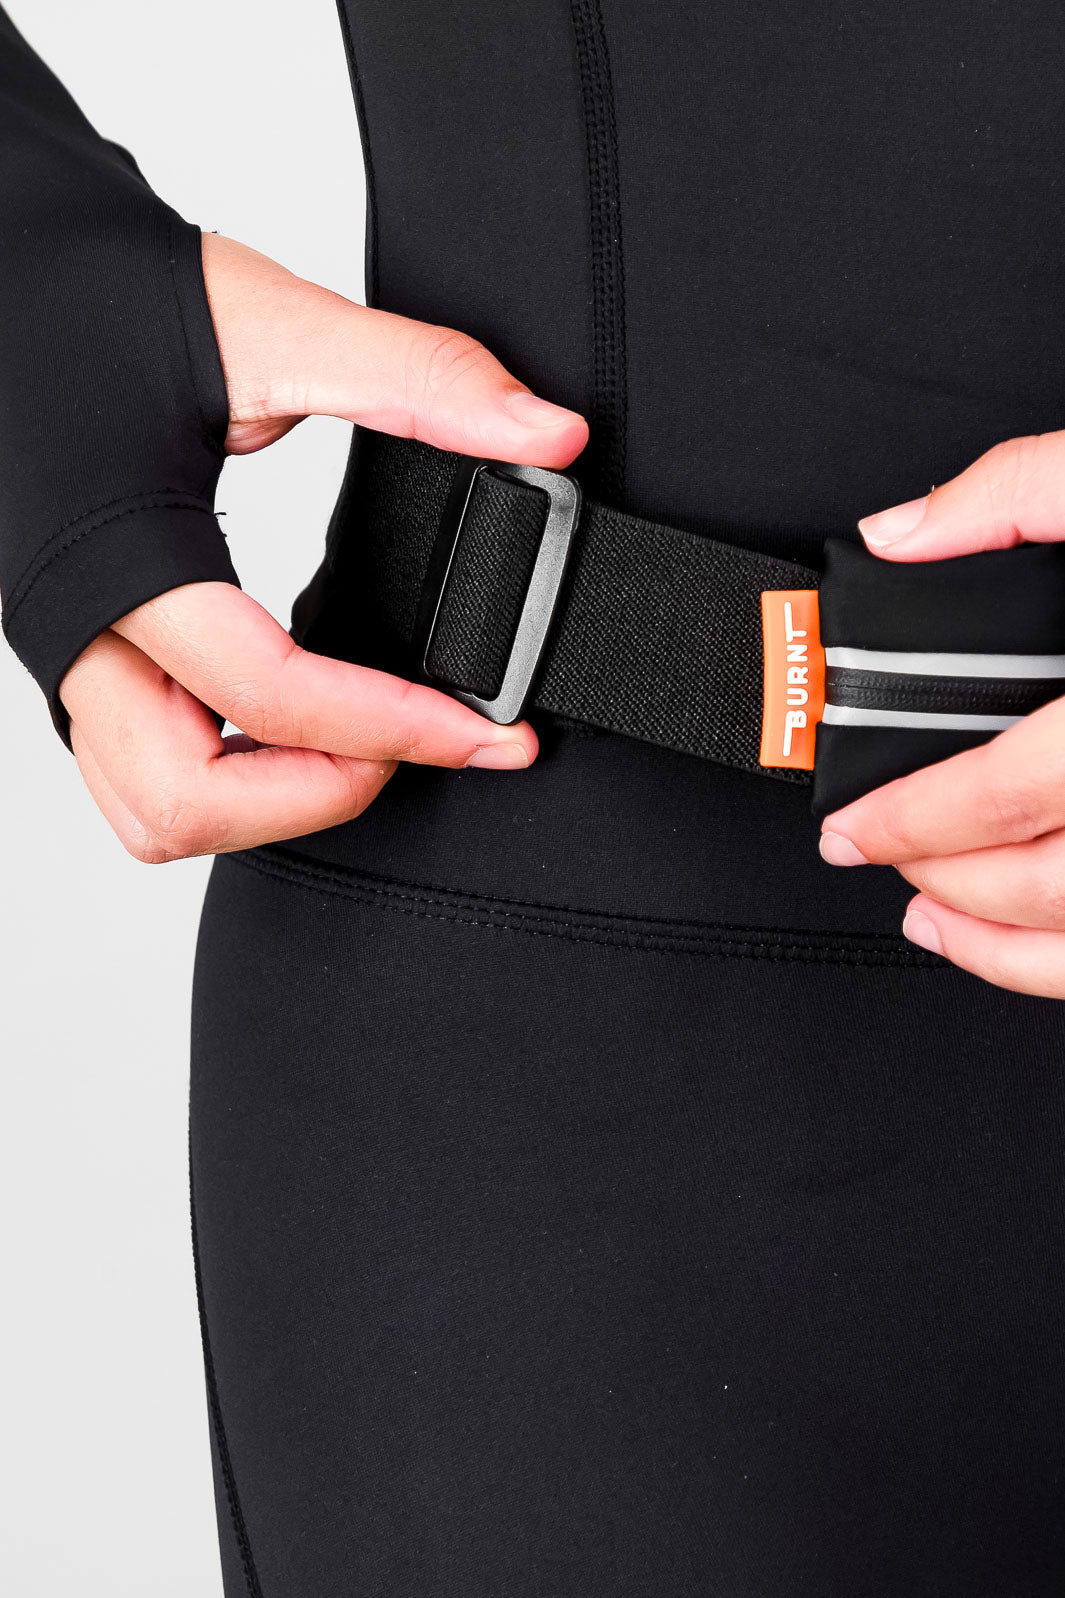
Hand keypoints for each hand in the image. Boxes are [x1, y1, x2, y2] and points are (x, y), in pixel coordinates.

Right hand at [59, 235, 587, 862]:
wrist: (6, 278)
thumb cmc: (99, 289)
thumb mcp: (276, 321)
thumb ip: (422, 377)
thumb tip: (549, 435)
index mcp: (120, 553)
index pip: (271, 696)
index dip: (398, 729)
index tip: (489, 734)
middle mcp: (71, 621)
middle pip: (184, 804)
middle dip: (316, 795)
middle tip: (408, 746)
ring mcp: (60, 647)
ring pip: (150, 811)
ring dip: (260, 804)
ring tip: (352, 746)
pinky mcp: (72, 649)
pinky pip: (136, 771)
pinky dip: (221, 780)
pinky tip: (287, 723)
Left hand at [818, 430, 1064, 996]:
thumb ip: (1013, 496)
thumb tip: (899, 534)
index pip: (1003, 792)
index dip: (909, 821)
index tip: (848, 829)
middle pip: (1043, 880)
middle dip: (939, 878)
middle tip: (879, 857)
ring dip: (1001, 949)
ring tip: (933, 922)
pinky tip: (1031, 945)